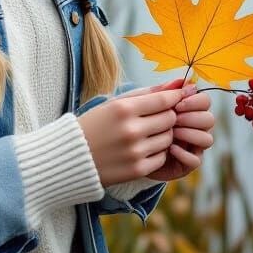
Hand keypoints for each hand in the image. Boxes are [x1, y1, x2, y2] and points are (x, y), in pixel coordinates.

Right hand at [77, 81, 191, 186]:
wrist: (72, 157)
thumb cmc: (96, 124)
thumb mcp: (116, 103)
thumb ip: (149, 92)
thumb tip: (180, 83)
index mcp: (124, 109)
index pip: (164, 100)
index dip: (173, 98)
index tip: (174, 98)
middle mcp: (131, 130)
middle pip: (170, 119)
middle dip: (168, 116)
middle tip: (156, 117)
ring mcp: (135, 152)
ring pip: (168, 138)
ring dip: (163, 134)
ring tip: (146, 133)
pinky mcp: (137, 170)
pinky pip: (162, 157)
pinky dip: (156, 152)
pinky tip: (142, 148)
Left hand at [133, 77, 214, 181]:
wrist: (121, 148)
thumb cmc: (132, 121)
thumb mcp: (143, 104)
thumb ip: (162, 93)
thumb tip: (184, 80)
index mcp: (187, 109)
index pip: (204, 101)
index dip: (195, 101)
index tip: (177, 104)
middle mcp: (193, 127)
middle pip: (210, 119)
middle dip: (193, 117)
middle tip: (175, 118)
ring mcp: (191, 146)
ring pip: (207, 139)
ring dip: (191, 134)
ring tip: (172, 133)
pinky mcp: (185, 164)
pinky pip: (196, 160)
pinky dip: (185, 153)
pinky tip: (170, 148)